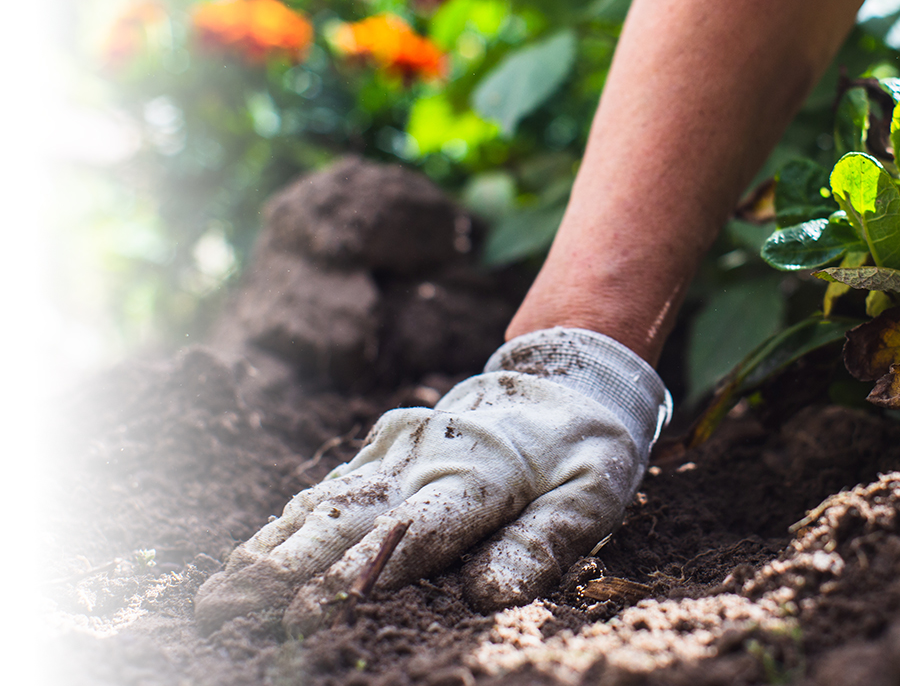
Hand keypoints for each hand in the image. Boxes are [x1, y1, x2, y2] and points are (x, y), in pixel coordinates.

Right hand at [194, 328, 670, 634]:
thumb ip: (543, 544)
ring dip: (272, 546)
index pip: (413, 534)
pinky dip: (291, 516)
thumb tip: (484, 597)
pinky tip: (256, 546)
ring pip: (327, 500)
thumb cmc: (582, 446)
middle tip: (222, 610)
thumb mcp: (591, 494)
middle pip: (349, 518)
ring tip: (218, 589)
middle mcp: (425, 460)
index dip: (360, 575)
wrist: (564, 377)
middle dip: (285, 568)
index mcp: (478, 476)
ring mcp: (400, 449)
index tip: (303, 615)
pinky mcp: (388, 444)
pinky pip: (334, 482)